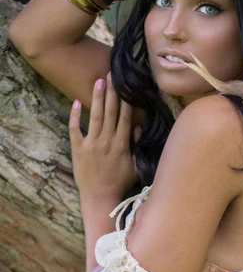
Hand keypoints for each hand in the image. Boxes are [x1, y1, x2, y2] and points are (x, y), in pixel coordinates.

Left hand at [69, 73, 141, 199]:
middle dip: (111, 92)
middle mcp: (106, 141)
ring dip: (97, 98)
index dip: (126, 100)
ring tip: (98, 81)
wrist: (99, 197)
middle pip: (110, 112)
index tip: (126, 86)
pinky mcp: (78, 149)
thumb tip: (138, 128)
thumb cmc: (120, 183)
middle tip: (111, 74)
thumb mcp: (135, 167)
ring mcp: (91, 144)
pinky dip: (75, 116)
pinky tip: (76, 102)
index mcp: (122, 145)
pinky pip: (75, 129)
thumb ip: (137, 147)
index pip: (125, 117)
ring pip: (95, 116)